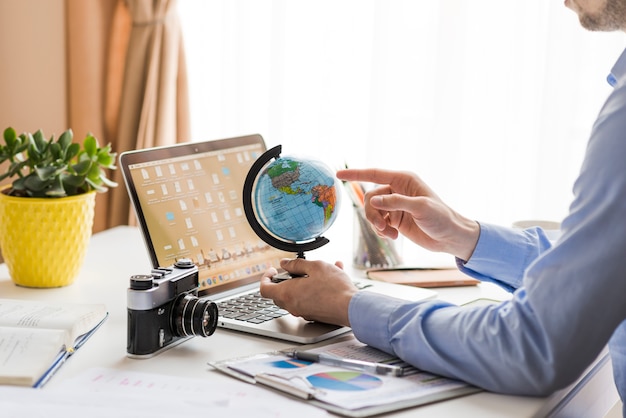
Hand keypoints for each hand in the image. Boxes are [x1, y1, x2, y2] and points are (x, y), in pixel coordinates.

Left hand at [259, 258, 357, 326]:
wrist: (351, 308)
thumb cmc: (334, 288)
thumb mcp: (315, 267)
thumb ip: (297, 264)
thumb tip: (284, 263)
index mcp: (288, 293)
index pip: (264, 289)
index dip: (265, 278)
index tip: (272, 271)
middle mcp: (293, 305)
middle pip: (278, 294)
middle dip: (284, 281)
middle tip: (295, 271)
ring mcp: (303, 312)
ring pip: (295, 296)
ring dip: (302, 283)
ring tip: (320, 271)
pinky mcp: (314, 315)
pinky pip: (308, 300)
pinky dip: (314, 289)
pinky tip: (331, 278)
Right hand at [337, 168, 478, 260]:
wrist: (450, 237)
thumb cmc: (441, 218)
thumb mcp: (420, 208)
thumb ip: (396, 202)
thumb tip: (373, 200)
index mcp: (404, 180)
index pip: (374, 174)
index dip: (356, 174)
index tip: (338, 175)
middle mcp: (397, 190)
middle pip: (370, 198)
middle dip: (372, 213)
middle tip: (382, 226)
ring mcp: (395, 205)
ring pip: (372, 211)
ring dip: (377, 224)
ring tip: (389, 234)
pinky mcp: (395, 219)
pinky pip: (378, 223)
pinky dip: (382, 231)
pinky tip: (392, 237)